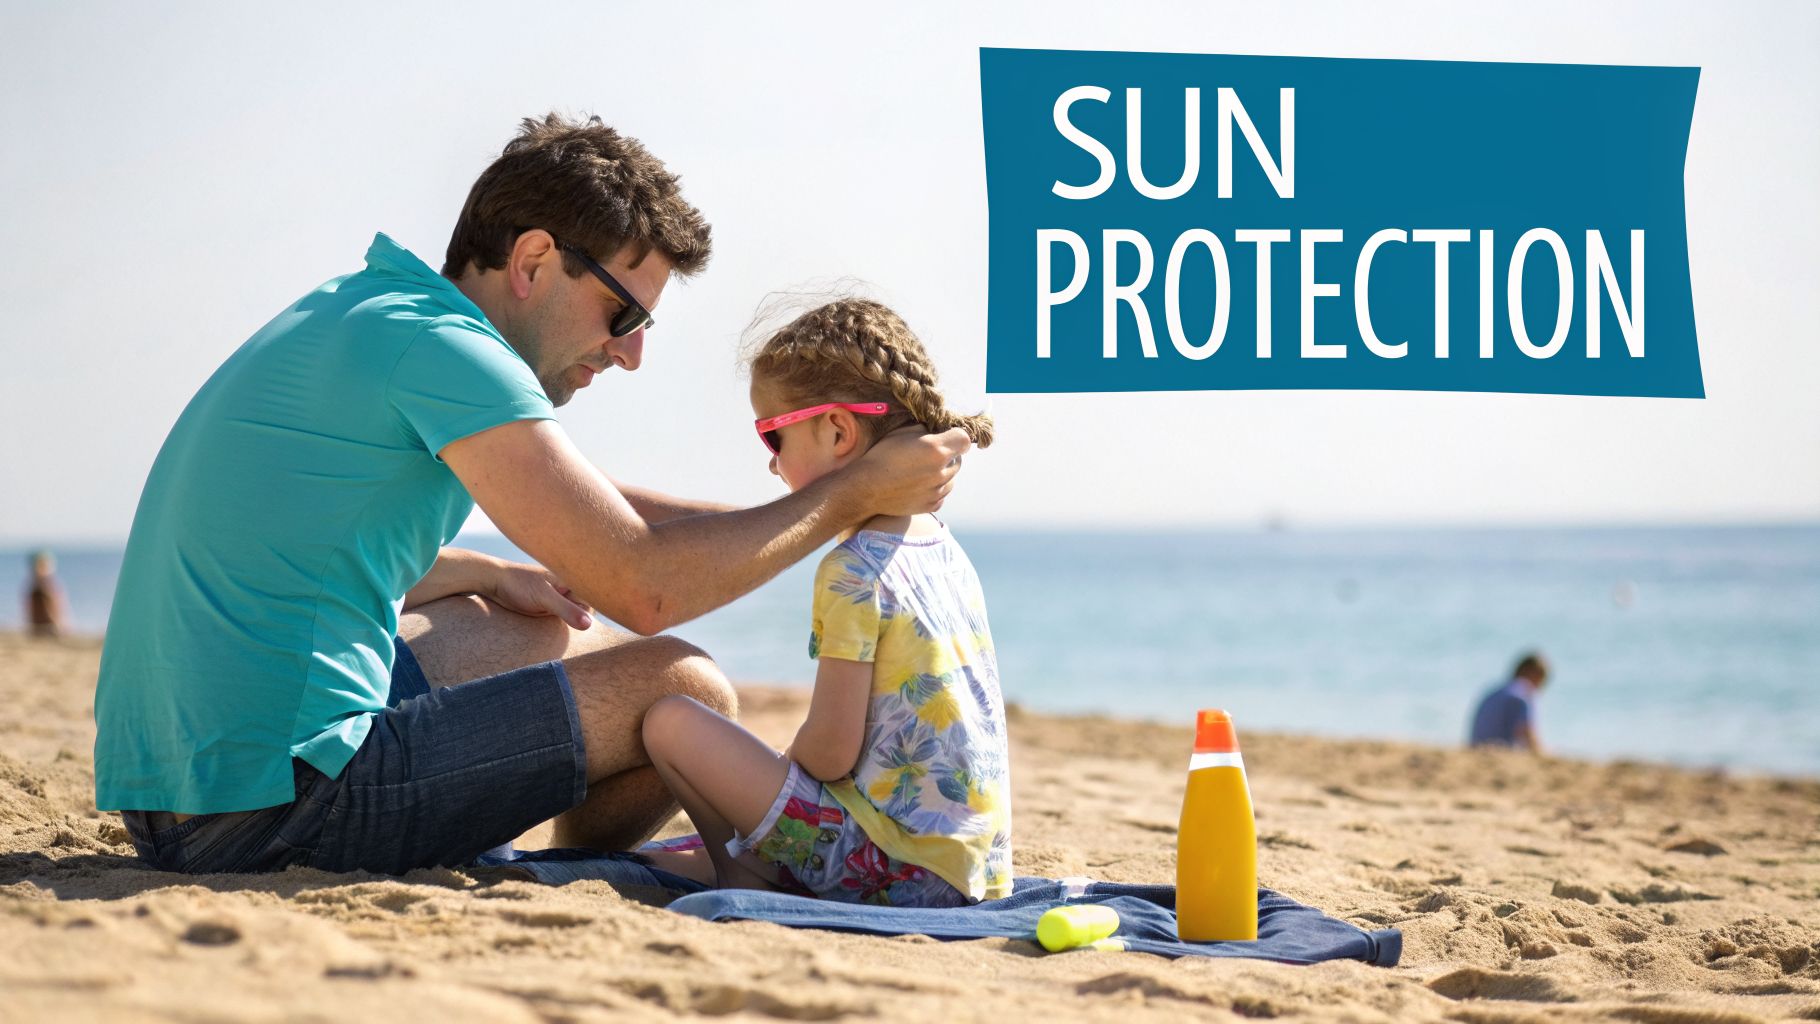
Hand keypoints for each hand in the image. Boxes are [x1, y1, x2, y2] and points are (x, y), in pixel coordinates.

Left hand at [488, 562, 594, 629]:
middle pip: (585, 610)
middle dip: (582, 620)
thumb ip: (567, 610)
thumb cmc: (518, 584)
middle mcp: (567, 590)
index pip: (594, 599)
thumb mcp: (543, 597)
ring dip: (571, 625)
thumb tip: (589, 625)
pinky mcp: (547, 609)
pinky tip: (554, 632)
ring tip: (558, 629)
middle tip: (570, 629)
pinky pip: (561, 620)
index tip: (587, 625)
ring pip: (574, 617)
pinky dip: (561, 627)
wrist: (492, 582)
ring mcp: (557, 601)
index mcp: (571, 579)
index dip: (591, 612)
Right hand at [851, 426, 971, 516]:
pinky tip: (918, 484)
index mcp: (936, 450)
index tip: (947, 437)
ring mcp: (937, 491)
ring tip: (920, 471)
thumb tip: (936, 430)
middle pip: (958, 460)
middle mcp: (941, 472)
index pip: (964, 439)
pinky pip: (942, 493)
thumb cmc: (881, 456)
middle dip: (948, 455)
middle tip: (927, 455)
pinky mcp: (932, 505)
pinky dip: (935, 488)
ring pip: (951, 478)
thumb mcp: (901, 433)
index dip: (956, 436)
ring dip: (942, 473)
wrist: (866, 488)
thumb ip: (924, 430)